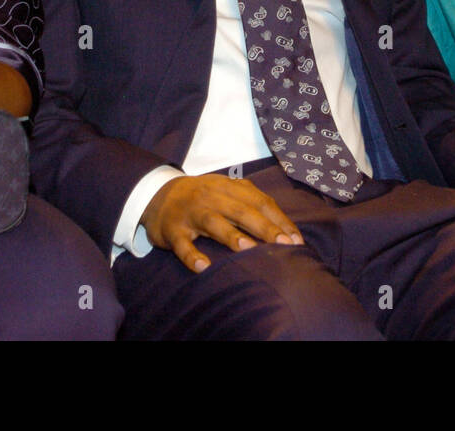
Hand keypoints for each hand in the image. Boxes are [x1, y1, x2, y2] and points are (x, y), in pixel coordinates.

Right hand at [140, 175, 304, 272]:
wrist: (157, 193)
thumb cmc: (203, 197)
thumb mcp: (225, 191)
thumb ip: (251, 202)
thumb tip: (285, 228)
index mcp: (228, 187)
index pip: (259, 202)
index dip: (279, 220)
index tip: (296, 240)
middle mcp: (211, 197)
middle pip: (241, 211)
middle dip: (264, 228)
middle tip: (284, 245)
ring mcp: (191, 213)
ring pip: (213, 222)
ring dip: (231, 236)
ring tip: (248, 249)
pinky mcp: (173, 230)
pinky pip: (182, 244)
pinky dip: (191, 255)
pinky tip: (203, 267)